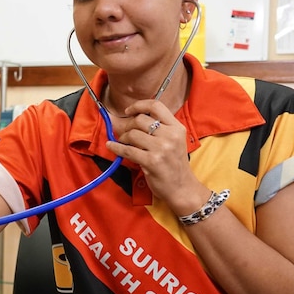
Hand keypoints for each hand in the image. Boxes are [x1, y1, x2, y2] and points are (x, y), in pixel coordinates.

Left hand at [105, 99, 207, 214]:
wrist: (182, 188)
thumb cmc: (174, 164)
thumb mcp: (174, 141)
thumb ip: (159, 128)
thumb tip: (130, 117)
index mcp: (177, 127)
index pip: (156, 105)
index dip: (139, 105)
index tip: (129, 111)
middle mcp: (170, 135)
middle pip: (140, 120)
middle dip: (128, 125)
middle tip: (125, 133)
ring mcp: (161, 148)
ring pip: (132, 134)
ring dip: (123, 138)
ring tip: (124, 143)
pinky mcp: (151, 161)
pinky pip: (127, 150)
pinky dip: (116, 147)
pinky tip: (111, 146)